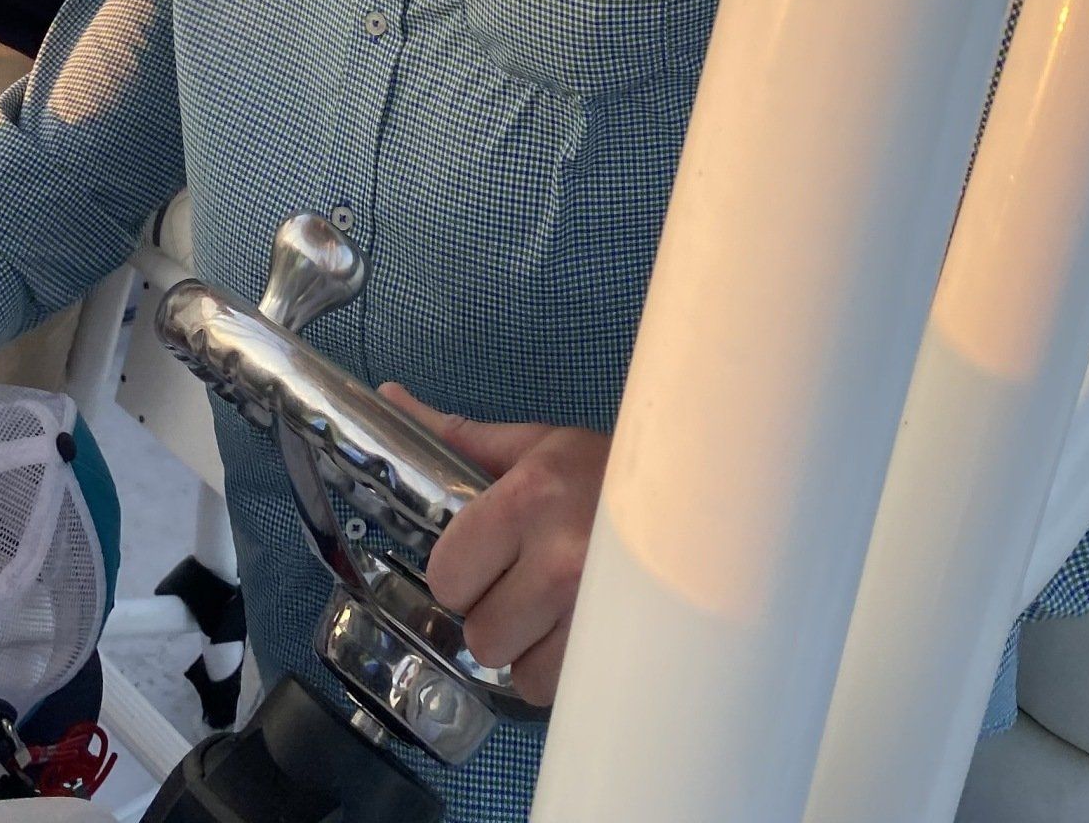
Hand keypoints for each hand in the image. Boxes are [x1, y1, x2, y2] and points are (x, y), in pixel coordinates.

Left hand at [382, 386, 608, 704]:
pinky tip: (577, 630)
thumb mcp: (537, 444)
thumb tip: (390, 398)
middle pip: (480, 634)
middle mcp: (559, 560)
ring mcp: (593, 613)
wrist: (699, 497)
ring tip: (554, 608)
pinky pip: (557, 690)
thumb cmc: (609, 472)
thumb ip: (459, 437)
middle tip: (524, 582)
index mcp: (528, 499)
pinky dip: (559, 670)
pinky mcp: (620, 651)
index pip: (448, 575)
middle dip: (495, 613)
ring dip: (528, 649)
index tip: (487, 558)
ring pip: (517, 671)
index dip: (460, 573)